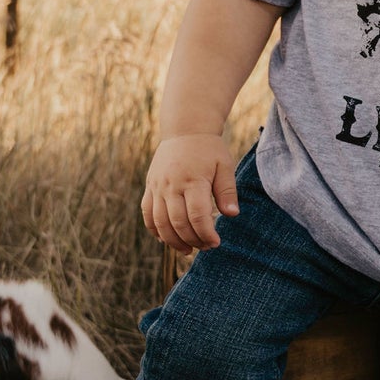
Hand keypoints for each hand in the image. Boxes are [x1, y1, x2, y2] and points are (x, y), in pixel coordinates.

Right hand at [141, 134, 239, 253]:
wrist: (185, 129)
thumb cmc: (209, 149)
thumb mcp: (224, 165)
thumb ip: (228, 191)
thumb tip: (232, 215)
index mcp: (193, 180)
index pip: (198, 216)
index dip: (206, 234)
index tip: (216, 243)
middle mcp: (172, 185)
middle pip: (178, 223)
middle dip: (192, 240)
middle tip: (205, 247)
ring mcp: (157, 186)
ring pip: (160, 222)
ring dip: (173, 241)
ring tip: (187, 250)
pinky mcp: (150, 187)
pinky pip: (147, 213)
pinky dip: (154, 230)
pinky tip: (166, 239)